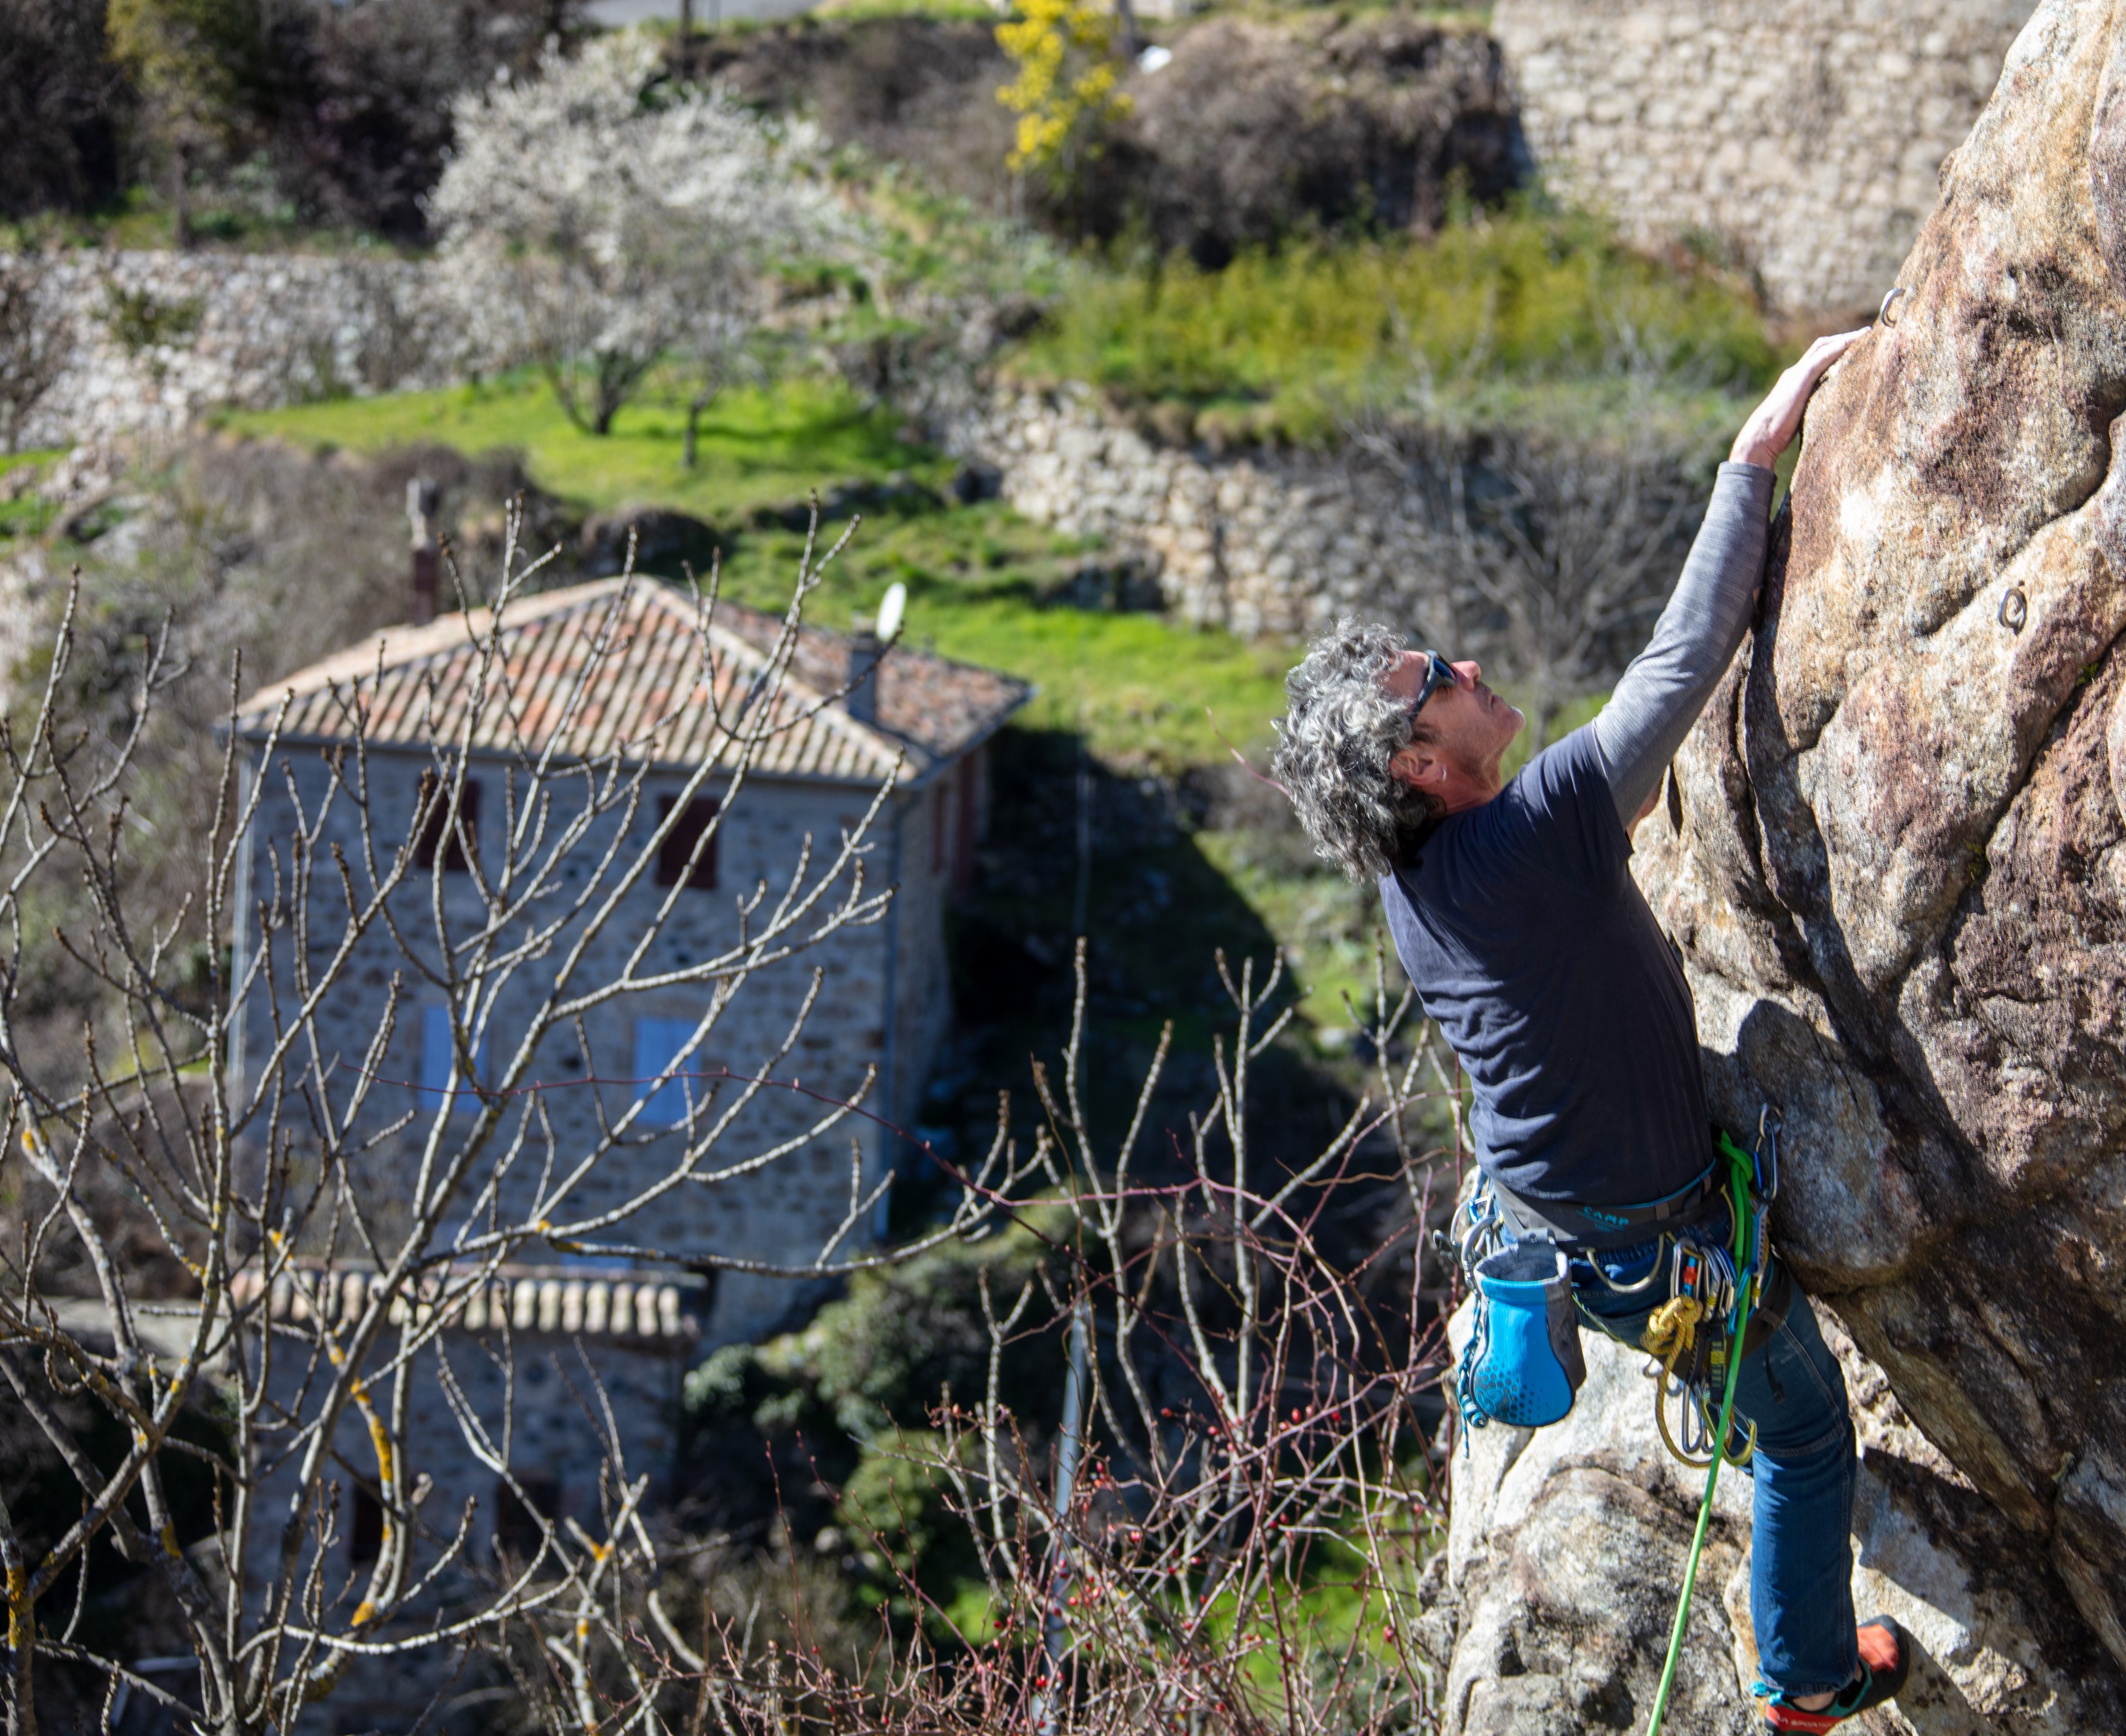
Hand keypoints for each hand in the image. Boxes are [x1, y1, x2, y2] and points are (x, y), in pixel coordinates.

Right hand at [1729, 327, 1870, 468]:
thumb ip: (1811, 409)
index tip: (1854, 346)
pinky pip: (1823, 356)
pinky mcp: (1801, 377)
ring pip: (1824, 347)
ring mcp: (1797, 373)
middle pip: (1821, 346)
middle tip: (1865, 335)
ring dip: (1845, 338)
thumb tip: (1826, 417)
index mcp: (1794, 381)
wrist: (1761, 437)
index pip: (1817, 357)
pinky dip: (1839, 347)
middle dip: (1843, 338)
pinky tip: (1854, 342)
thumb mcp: (1799, 417)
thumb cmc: (1777, 435)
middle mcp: (1795, 372)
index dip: (1835, 349)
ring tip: (1866, 334)